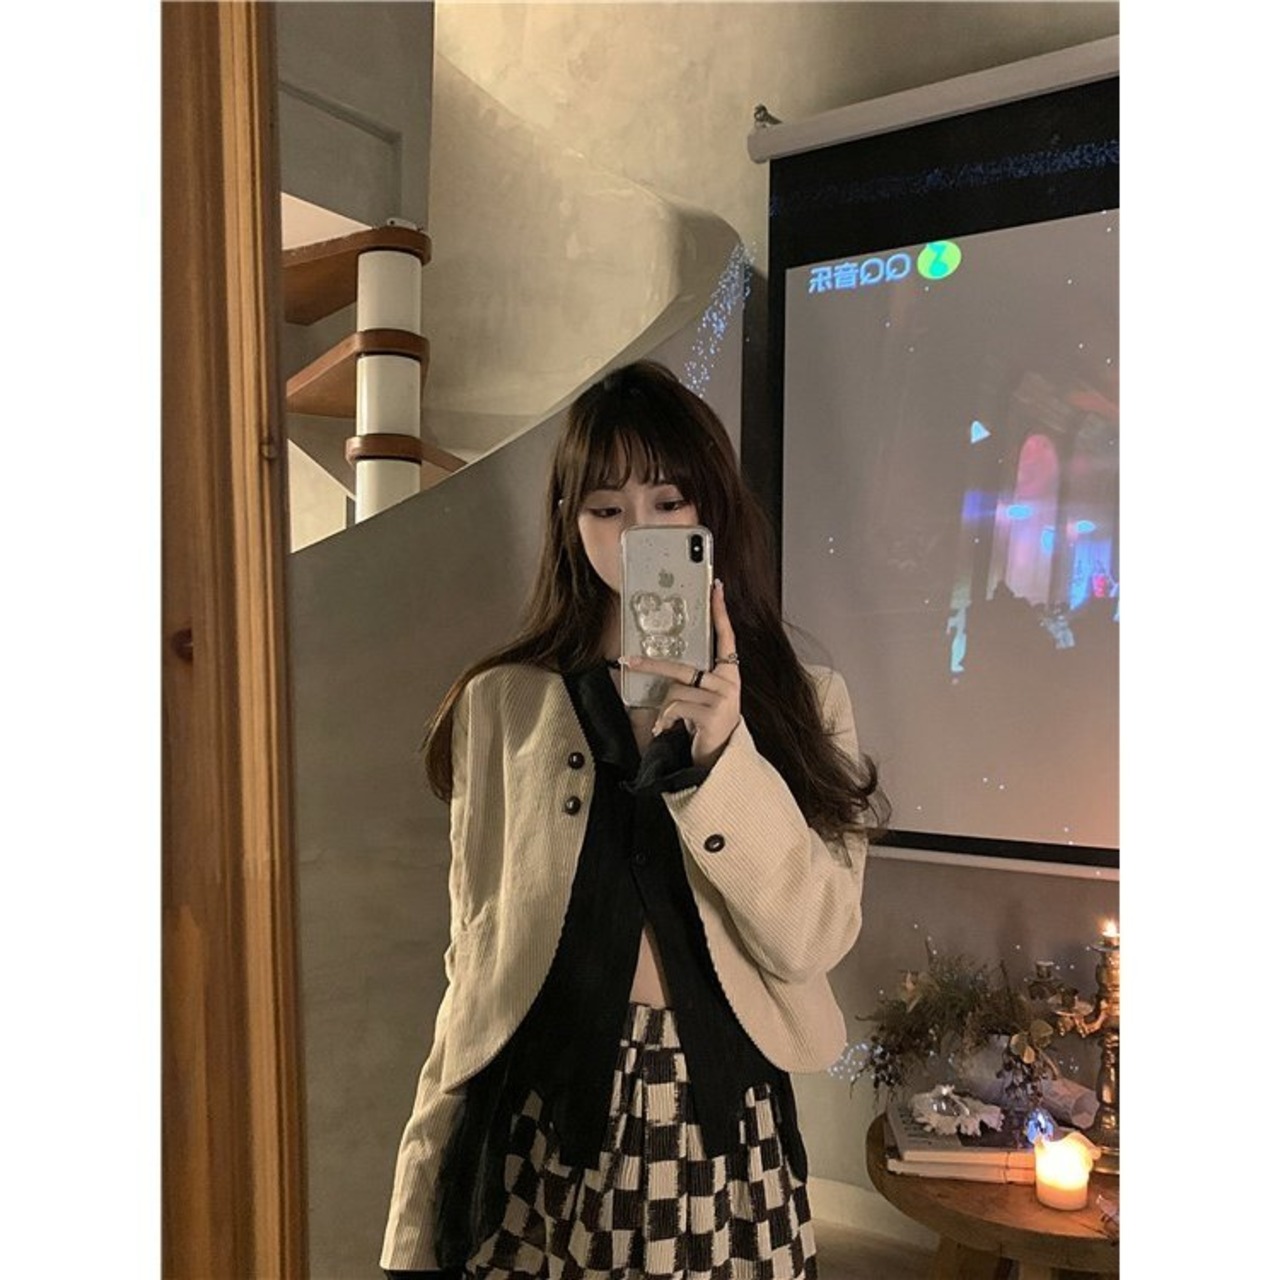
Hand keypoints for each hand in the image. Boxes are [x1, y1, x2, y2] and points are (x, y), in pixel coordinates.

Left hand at [622, 579, 740, 767]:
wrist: (720, 758)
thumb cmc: (707, 724)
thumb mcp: (705, 697)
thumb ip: (696, 679)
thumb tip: (666, 666)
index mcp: (729, 673)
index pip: (726, 637)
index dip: (720, 612)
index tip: (716, 587)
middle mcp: (729, 682)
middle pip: (683, 666)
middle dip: (651, 665)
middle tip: (627, 661)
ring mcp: (723, 697)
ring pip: (676, 689)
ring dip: (665, 708)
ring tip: (667, 722)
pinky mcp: (713, 713)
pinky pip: (676, 707)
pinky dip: (665, 719)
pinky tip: (668, 729)